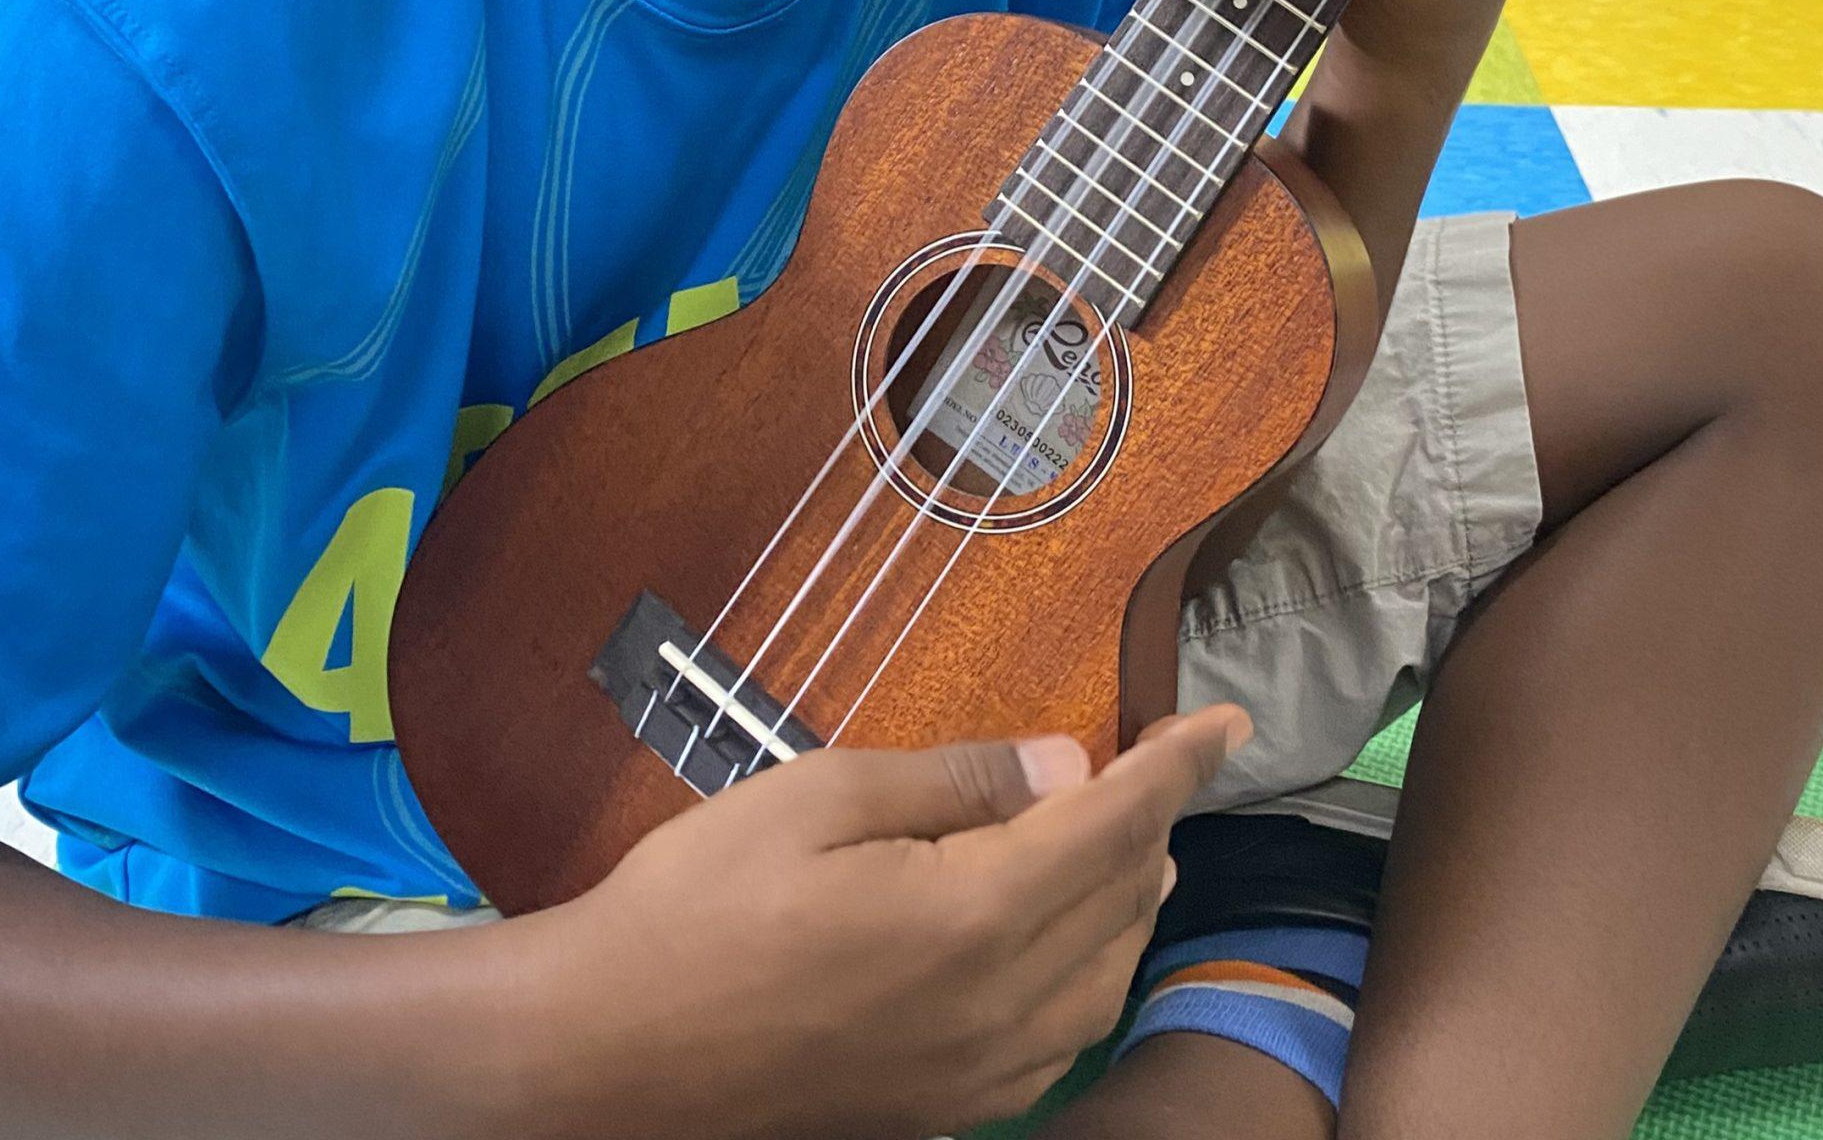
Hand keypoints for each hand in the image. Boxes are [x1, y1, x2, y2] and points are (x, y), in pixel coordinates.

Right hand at [504, 706, 1246, 1138]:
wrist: (599, 1059)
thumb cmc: (694, 907)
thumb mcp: (817, 799)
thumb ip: (952, 781)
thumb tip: (1062, 763)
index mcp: (974, 918)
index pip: (1115, 825)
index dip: (1177, 766)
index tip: (1222, 722)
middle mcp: (997, 1012)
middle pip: (1122, 905)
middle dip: (1153, 826)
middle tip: (1153, 763)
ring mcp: (972, 1079)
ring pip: (1101, 983)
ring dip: (1127, 903)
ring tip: (1122, 840)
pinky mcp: (938, 1113)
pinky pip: (1056, 1041)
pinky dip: (1085, 975)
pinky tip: (1060, 943)